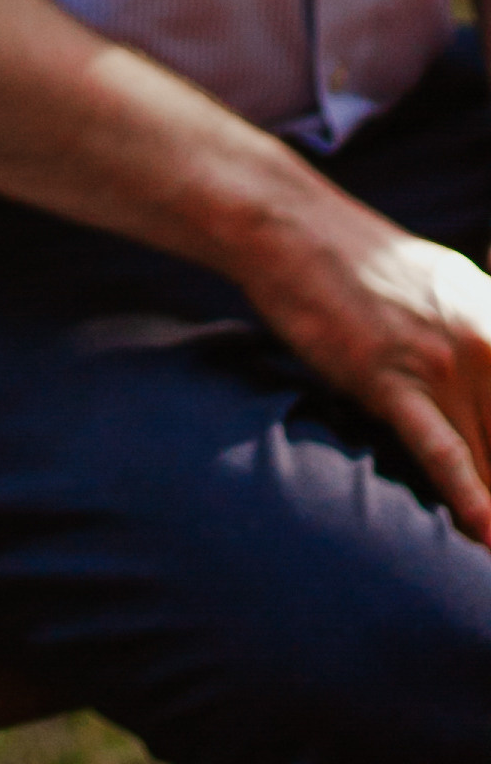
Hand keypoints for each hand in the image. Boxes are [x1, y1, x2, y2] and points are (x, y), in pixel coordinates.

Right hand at [248, 191, 490, 541]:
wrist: (291, 229)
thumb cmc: (362, 261)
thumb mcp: (449, 284)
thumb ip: (482, 331)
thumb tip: (487, 377)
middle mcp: (488, 340)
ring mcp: (441, 361)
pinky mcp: (390, 379)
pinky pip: (440, 451)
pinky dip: (469, 498)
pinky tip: (485, 534)